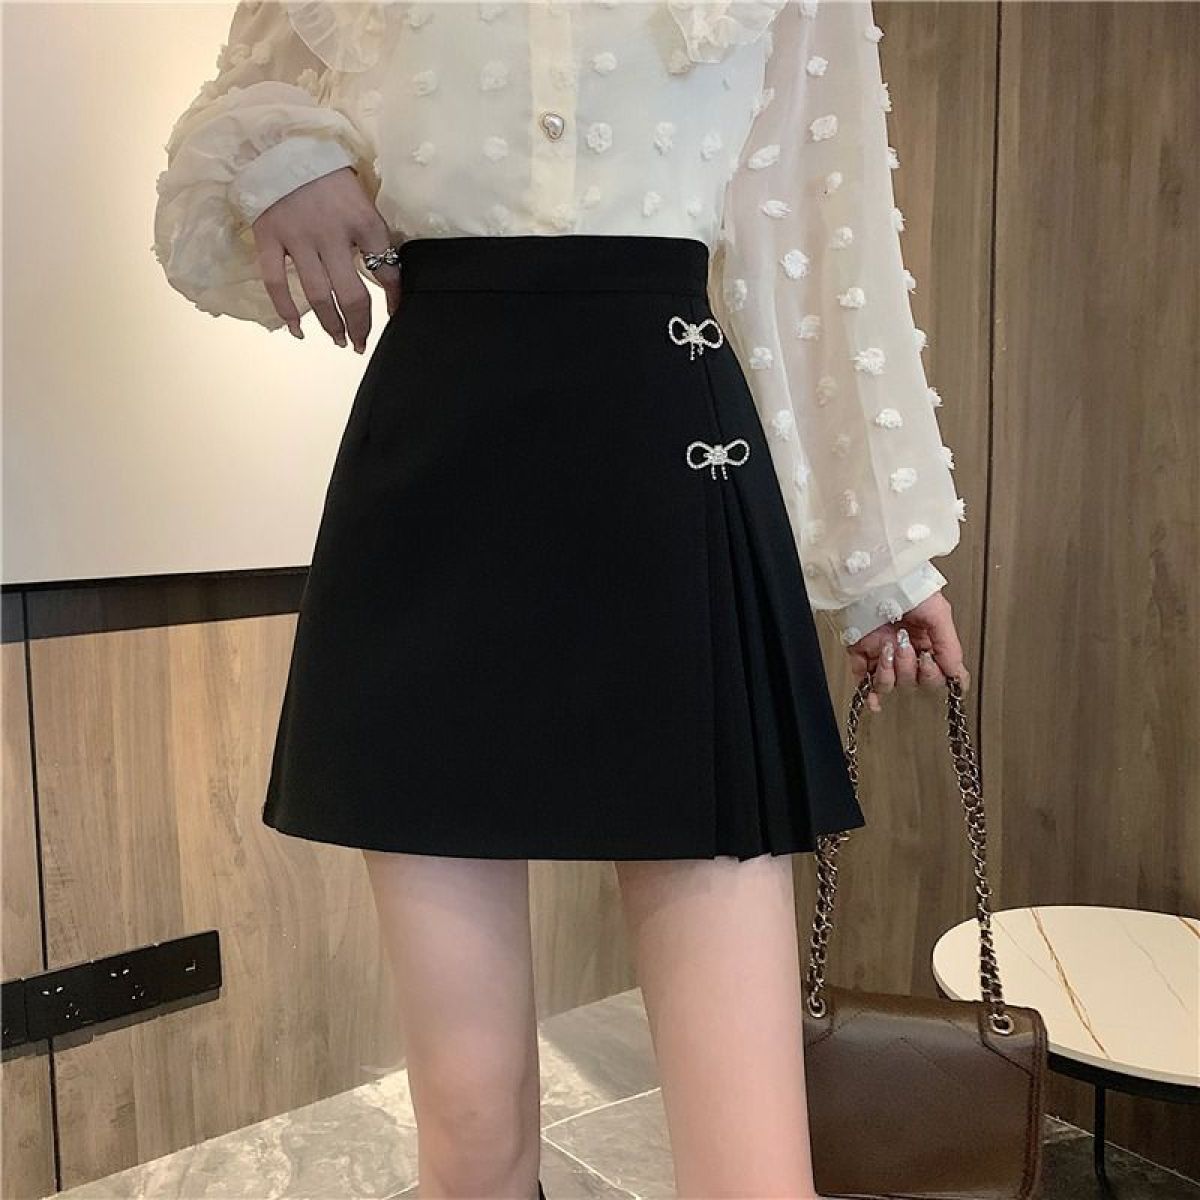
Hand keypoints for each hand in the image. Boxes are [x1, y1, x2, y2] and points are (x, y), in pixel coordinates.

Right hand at [250, 166, 400, 351]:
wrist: (280, 141)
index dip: (394, 297)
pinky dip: (286, 311)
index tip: (396, 313)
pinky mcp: (269, 238)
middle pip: (350, 294)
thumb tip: (387, 273)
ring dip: (330, 325)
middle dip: (360, 325)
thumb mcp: (360, 197)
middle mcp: (332, 233)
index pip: (387, 269)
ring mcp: (298, 238)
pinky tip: (296, 330)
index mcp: (362, 220)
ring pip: (317, 295)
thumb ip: (371, 233)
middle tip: (361, 343)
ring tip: (340, 340)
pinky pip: (276, 283)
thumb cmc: (327, 173)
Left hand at [844, 590, 969, 713]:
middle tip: (905, 644)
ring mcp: (883, 653)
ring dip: (890, 671)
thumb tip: (958, 676)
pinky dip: (868, 694)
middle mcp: (905, 650)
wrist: (874, 577)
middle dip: (909, 665)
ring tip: (888, 647)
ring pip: (890, 684)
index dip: (933, 673)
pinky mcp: (860, 653)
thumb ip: (949, 646)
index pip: (936, 674)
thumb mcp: (938, 613)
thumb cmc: (907, 585)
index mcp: (927, 641)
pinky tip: (873, 702)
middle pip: (913, 681)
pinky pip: (863, 682)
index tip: (929, 660)